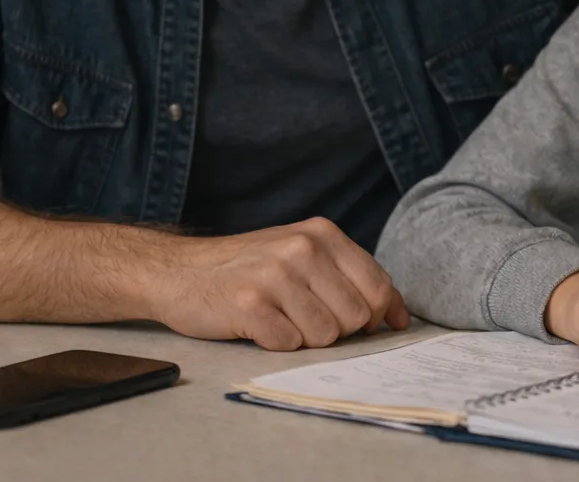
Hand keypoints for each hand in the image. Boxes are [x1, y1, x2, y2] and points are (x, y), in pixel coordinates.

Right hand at [145, 217, 410, 349]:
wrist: (179, 271)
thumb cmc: (249, 268)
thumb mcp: (302, 253)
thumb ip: (348, 276)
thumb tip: (398, 315)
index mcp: (323, 234)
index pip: (379, 287)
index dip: (383, 315)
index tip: (379, 327)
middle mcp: (303, 249)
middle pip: (357, 317)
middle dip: (338, 329)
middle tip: (305, 317)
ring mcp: (276, 275)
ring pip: (326, 336)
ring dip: (304, 337)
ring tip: (280, 318)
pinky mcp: (249, 304)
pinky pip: (289, 345)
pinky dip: (275, 343)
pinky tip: (257, 325)